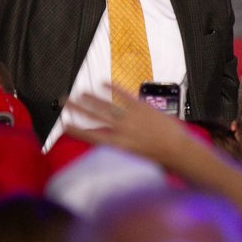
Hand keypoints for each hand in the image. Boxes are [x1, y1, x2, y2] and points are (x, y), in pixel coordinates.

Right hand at [65, 86, 189, 164]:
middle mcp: (120, 130)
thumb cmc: (157, 159)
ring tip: (79, 92)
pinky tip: (103, 82)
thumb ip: (118, 149)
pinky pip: (124, 94)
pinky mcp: (141, 107)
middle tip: (63, 100)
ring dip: (90, 97)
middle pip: (93, 116)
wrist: (177, 150)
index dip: (75, 130)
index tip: (63, 124)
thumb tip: (106, 143)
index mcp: (117, 145)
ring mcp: (130, 117)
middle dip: (76, 107)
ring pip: (105, 104)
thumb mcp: (132, 159)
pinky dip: (113, 87)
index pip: (90, 136)